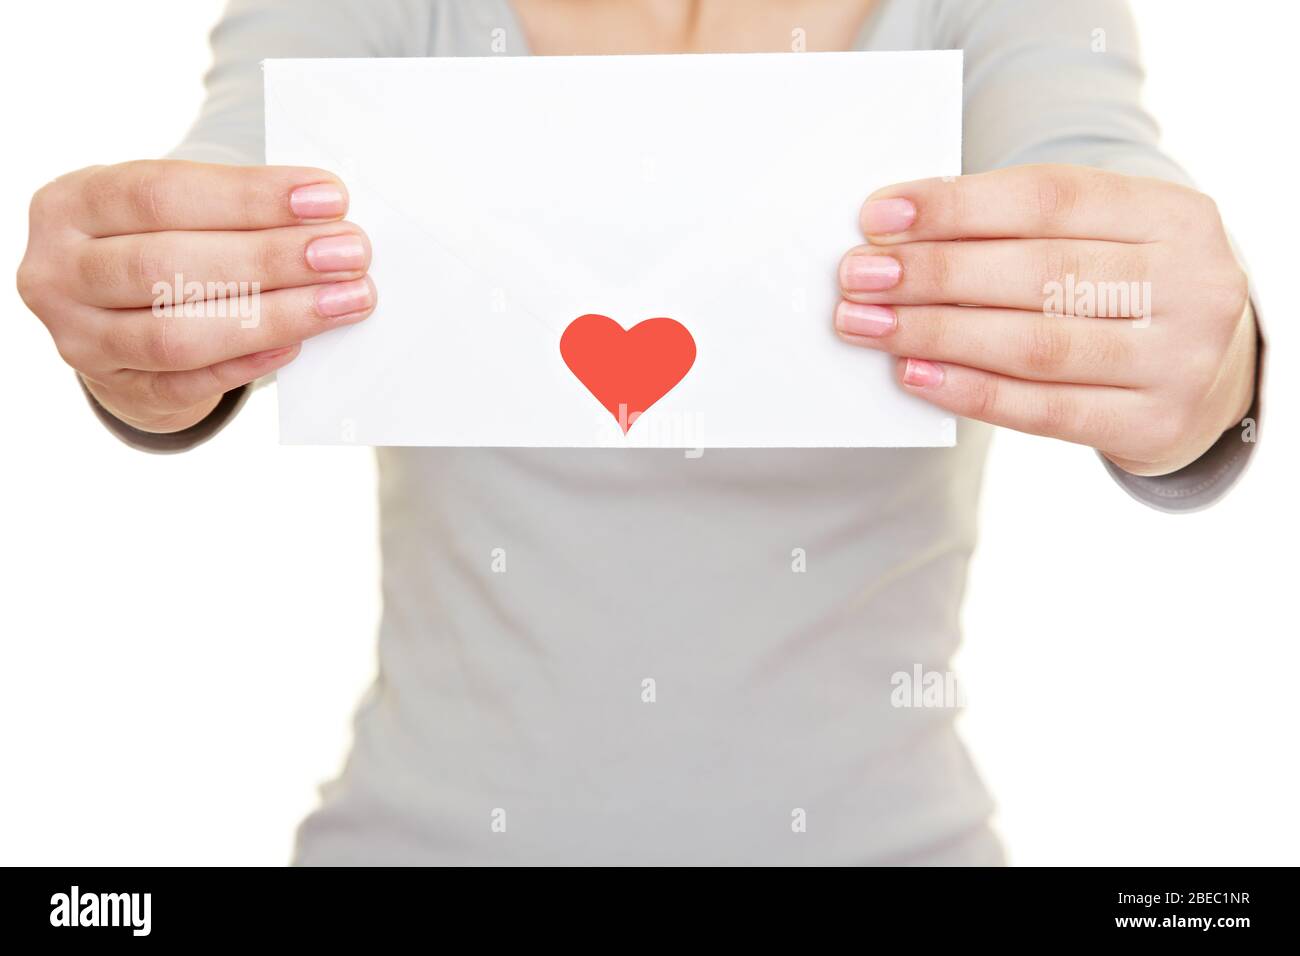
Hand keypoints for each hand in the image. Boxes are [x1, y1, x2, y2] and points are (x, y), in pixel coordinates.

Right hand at [16, 160, 375, 432]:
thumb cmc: (161, 243)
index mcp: (73, 202)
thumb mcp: (173, 210)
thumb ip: (232, 212)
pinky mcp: (116, 388)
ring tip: (344, 300)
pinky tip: (297, 344)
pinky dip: (247, 362)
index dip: (250, 197)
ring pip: (176, 333)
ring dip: (274, 315)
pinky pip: (186, 383)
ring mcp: (79, 338)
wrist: (112, 317)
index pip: (162, 193)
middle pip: (168, 265)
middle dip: (271, 258)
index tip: (329, 199)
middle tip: (349, 254)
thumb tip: (325, 222)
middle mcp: (60, 270)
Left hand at [835, 164, 1255, 475]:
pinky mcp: (1152, 423)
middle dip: (933, 272)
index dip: (956, 205)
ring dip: (937, 332)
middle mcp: (1191, 285)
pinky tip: (913, 373)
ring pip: (1035, 344)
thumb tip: (898, 235)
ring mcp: (1178, 361)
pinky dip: (969, 390)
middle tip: (857, 276)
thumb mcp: (1102, 239)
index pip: (1050, 198)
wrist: (1210, 377)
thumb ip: (1020, 230)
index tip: (878, 216)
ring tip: (867, 325)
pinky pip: (1043, 409)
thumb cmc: (1125, 291)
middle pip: (1038, 272)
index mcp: (1175, 215)